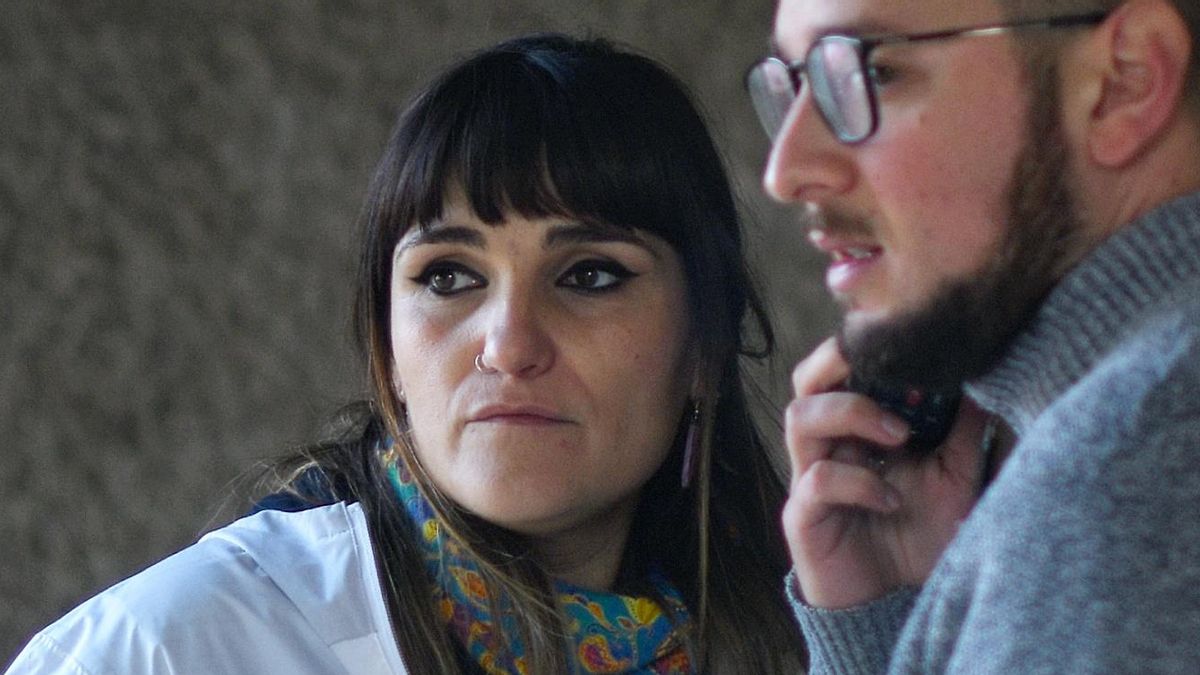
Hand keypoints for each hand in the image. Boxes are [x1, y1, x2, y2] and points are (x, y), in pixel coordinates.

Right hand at [782, 337, 986, 608]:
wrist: (896, 603)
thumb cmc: (920, 536)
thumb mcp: (956, 478)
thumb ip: (962, 430)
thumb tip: (981, 377)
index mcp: (857, 428)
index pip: (843, 368)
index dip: (863, 347)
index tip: (910, 341)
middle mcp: (828, 445)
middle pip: (805, 380)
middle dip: (835, 362)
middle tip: (880, 363)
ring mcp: (809, 477)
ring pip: (800, 417)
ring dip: (850, 414)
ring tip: (899, 435)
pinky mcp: (803, 515)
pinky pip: (816, 480)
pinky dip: (858, 481)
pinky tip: (892, 499)